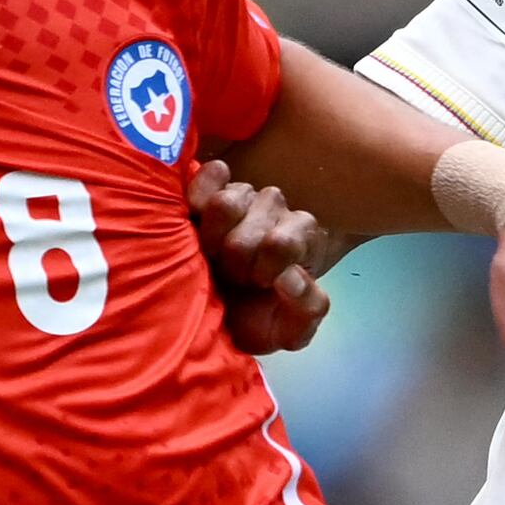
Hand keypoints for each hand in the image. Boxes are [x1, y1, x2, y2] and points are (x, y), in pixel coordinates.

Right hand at [188, 162, 329, 355]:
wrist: (222, 316)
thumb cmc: (259, 320)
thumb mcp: (290, 330)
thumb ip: (306, 308)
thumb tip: (289, 278)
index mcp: (303, 236)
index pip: (281, 243)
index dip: (263, 269)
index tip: (257, 286)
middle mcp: (277, 208)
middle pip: (251, 229)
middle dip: (236, 262)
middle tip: (233, 277)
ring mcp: (245, 194)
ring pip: (228, 203)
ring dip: (213, 237)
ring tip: (213, 256)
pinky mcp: (212, 186)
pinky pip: (210, 174)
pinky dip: (199, 195)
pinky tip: (197, 218)